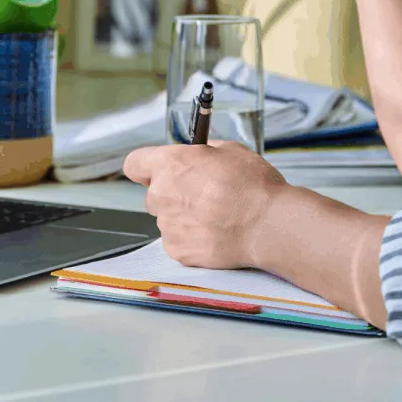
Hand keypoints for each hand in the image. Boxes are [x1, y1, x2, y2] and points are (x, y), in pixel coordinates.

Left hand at [122, 141, 289, 269]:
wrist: (267, 225)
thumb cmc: (253, 186)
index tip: (159, 170)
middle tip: (201, 194)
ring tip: (215, 216)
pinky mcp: (177, 251)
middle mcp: (161, 195)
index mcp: (170, 164)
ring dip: (184, 216)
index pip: (134, 164)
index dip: (147, 167)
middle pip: (153, 194)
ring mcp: (167, 226)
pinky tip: (215, 232)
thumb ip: (203, 153)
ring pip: (167, 218)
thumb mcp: (231, 150)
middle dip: (172, 193)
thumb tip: (198, 156)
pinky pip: (177, 240)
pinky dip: (192, 237)